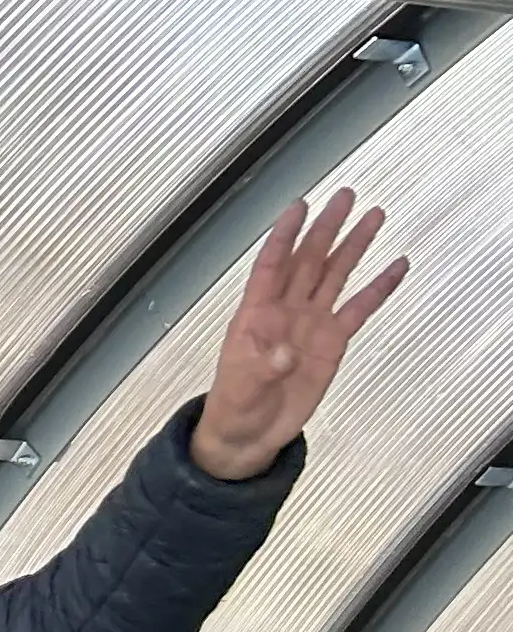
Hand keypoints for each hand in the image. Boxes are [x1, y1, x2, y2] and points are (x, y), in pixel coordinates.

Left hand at [191, 187, 405, 481]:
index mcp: (256, 314)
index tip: (299, 206)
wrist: (249, 435)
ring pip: (335, 275)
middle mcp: (286, 311)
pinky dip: (378, 288)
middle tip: (345, 196)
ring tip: (373, 216)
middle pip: (309, 260)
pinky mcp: (332, 342)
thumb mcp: (242, 388)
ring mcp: (311, 323)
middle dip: (326, 228)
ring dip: (353, 246)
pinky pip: (359, 309)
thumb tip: (281, 353)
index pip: (272, 265)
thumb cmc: (234, 407)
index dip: (285, 235)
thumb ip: (262, 369)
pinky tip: (396, 267)